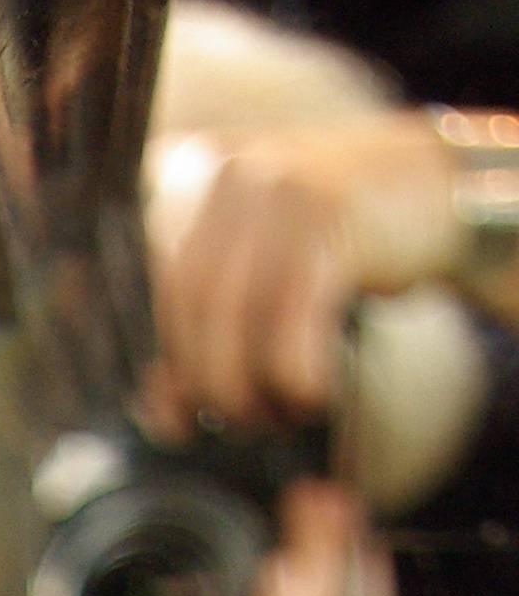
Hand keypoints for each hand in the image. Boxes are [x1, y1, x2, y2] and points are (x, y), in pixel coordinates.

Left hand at [147, 113, 461, 429]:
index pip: (153, 294)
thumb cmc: (342, 248)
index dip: (168, 369)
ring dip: (253, 389)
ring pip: (233, 317)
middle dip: (214, 386)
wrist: (442, 193)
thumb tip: (161, 415)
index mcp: (189, 178)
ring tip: (284, 412)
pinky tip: (315, 393)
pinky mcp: (327, 211)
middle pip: (190, 309)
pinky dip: (296, 375)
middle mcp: (225, 172)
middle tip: (250, 422)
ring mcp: (276, 183)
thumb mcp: (262, 284)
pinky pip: (289, 318)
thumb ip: (204, 337)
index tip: (184, 419)